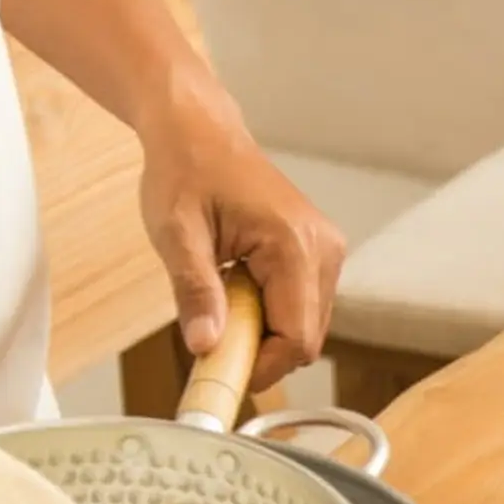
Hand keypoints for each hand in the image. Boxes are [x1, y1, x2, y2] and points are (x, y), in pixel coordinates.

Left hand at [138, 92, 345, 389]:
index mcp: (295, 244)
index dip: (260, 367)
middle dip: (259, 349)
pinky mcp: (320, 256)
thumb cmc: (186, 170)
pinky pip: (303, 309)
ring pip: (306, 329)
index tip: (218, 370)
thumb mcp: (176, 234)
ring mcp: (328, 253)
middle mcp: (324, 249)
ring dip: (263, 331)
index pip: (297, 339)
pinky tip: (240, 285)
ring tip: (224, 294)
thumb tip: (205, 346)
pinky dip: (270, 314)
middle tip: (212, 327)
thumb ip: (194, 292)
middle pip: (305, 340)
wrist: (200, 132)